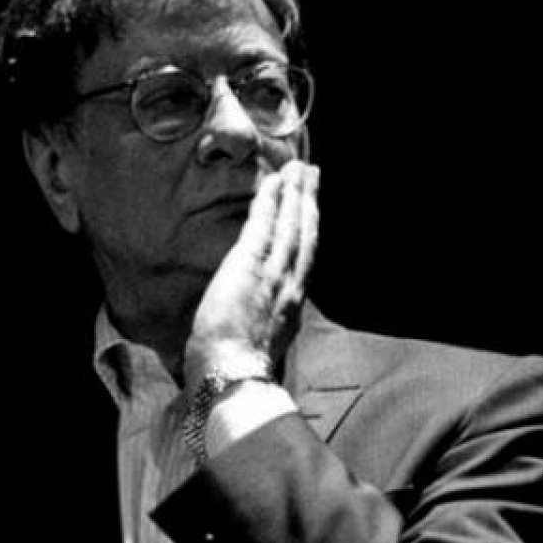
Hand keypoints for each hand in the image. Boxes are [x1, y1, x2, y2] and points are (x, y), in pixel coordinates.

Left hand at [184, 159, 318, 385]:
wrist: (230, 374)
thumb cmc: (234, 369)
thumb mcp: (258, 345)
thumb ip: (262, 326)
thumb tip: (255, 321)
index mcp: (290, 306)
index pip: (303, 260)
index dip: (308, 231)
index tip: (311, 210)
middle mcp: (290, 286)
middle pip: (305, 235)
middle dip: (309, 202)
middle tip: (312, 173)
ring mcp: (274, 273)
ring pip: (291, 224)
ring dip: (296, 193)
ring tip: (298, 168)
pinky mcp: (252, 264)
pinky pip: (265, 223)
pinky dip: (272, 200)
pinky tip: (275, 181)